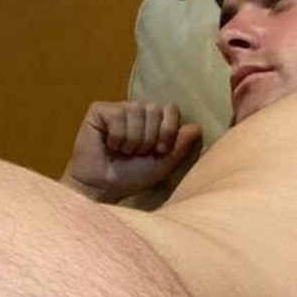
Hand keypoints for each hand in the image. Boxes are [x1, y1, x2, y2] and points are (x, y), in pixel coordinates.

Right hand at [61, 101, 202, 202]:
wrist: (102, 187)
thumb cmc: (130, 177)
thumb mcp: (161, 165)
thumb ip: (179, 147)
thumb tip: (197, 128)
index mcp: (153, 121)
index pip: (170, 109)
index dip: (168, 130)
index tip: (159, 151)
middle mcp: (136, 111)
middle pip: (155, 109)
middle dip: (149, 137)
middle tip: (136, 153)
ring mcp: (118, 109)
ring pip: (137, 111)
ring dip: (132, 140)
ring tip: (122, 151)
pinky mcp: (99, 111)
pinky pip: (118, 116)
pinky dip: (117, 137)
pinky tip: (109, 146)